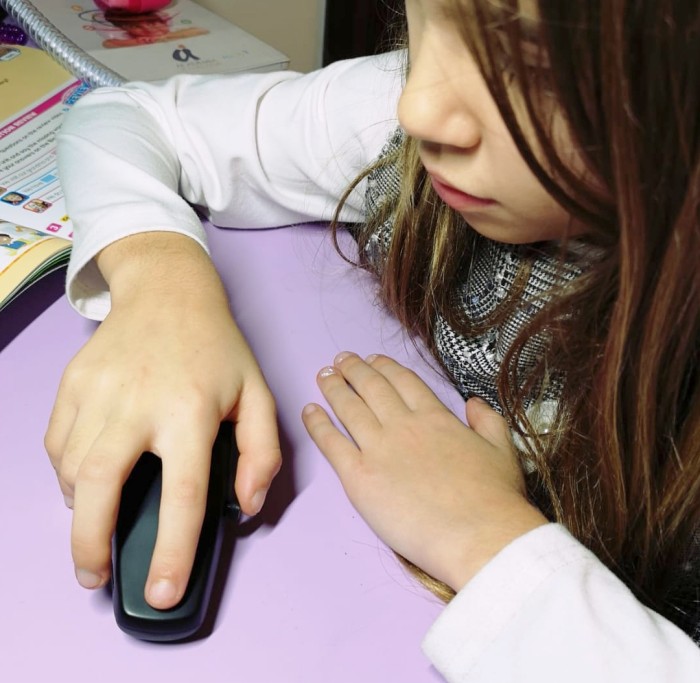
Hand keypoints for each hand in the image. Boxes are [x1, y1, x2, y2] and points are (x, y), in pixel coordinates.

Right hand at [45, 233, 280, 607]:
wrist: (169, 290)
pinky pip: (57, 443)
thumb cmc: (218, 349)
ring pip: (71, 468)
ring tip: (97, 524)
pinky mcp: (73, 381)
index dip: (172, 550)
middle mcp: (139, 402)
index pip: (183, 492)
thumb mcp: (257, 394)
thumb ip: (262, 453)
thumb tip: (244, 505)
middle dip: (90, 543)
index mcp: (193, 410)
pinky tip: (87, 479)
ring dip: (79, 509)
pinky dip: (65, 473)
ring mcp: (99, 390)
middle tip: (96, 575)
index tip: (161, 592)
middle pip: (99, 486)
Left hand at [302, 352, 546, 591]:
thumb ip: (488, 421)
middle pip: (372, 387)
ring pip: (349, 408)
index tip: (372, 359)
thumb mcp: (502, 450)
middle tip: (340, 360)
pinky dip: (317, 424)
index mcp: (436, 418)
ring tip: (323, 375)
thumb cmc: (494, 499)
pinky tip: (309, 410)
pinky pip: (331, 443)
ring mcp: (379, 449)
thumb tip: (474, 403)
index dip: (384, 367)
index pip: (404, 381)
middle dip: (353, 369)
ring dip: (333, 388)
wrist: (478, 535)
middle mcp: (403, 425)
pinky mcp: (359, 477)